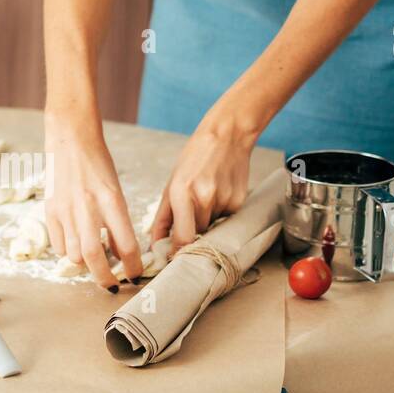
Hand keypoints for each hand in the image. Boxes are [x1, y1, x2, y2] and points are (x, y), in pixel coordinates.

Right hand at [44, 109, 143, 288]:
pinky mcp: (50, 210)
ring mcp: (66, 210)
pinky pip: (58, 245)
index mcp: (112, 200)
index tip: (133, 275)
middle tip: (111, 286)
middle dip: (105, 278)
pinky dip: (67, 252)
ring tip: (94, 263)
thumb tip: (119, 252)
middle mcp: (88, 207)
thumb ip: (117, 221)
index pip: (126, 244)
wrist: (70, 139)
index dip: (132, 266)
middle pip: (95, 257)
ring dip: (85, 265)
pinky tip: (75, 246)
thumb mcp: (115, 190)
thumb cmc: (97, 163)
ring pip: (74, 255)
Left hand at [150, 98, 264, 248]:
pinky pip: (225, 218)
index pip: (182, 238)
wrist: (227, 136)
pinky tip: (219, 191)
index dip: (178, 252)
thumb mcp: (171, 184)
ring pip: (211, 226)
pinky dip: (220, 211)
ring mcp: (223, 200)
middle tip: (191, 212)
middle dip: (191, 230)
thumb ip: (163, 217)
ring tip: (206, 195)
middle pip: (196, 234)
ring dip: (206, 219)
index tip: (173, 257)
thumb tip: (154, 244)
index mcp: (181, 193)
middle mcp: (204, 198)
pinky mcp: (238, 202)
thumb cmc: (194, 158)